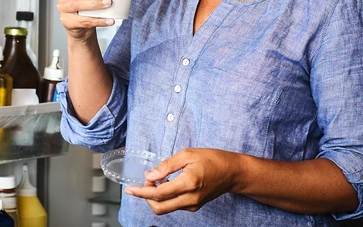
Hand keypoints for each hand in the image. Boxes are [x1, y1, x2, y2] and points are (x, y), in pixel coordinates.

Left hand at [124, 148, 241, 214]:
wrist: (232, 172)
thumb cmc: (212, 159)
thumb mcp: (188, 154)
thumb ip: (167, 165)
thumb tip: (150, 175)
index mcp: (188, 183)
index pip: (158, 193)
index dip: (141, 192)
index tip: (130, 189)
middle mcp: (190, 198)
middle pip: (159, 207)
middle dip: (145, 198)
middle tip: (142, 183)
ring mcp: (193, 205)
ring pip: (165, 208)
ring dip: (155, 198)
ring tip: (155, 180)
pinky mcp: (194, 206)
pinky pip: (174, 206)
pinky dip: (165, 198)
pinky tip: (166, 184)